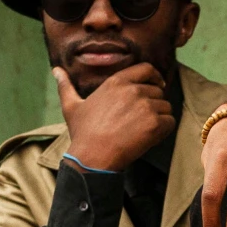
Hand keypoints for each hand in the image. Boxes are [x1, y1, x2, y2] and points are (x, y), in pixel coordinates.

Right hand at [55, 64, 174, 170]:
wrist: (93, 157)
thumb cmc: (83, 133)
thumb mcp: (71, 106)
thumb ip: (66, 86)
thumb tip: (56, 71)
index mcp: (116, 82)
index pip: (147, 68)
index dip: (155, 77)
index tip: (157, 85)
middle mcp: (133, 90)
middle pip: (158, 90)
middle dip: (155, 103)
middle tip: (144, 118)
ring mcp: (145, 106)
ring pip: (165, 106)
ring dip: (160, 117)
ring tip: (145, 129)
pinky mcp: (154, 123)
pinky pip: (170, 122)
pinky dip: (165, 130)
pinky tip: (151, 137)